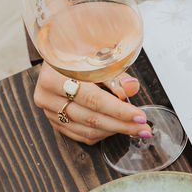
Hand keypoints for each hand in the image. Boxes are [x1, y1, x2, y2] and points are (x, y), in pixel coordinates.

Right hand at [33, 63, 148, 144]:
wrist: (56, 57)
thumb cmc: (78, 56)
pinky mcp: (54, 122)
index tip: (140, 117)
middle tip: (144, 129)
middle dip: (122, 125)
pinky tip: (117, 128)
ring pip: (87, 130)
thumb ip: (115, 75)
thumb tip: (131, 87)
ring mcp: (49, 112)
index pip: (93, 99)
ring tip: (135, 129)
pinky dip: (102, 134)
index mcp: (54, 77)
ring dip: (114, 131)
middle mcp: (47, 97)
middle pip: (91, 118)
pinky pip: (82, 135)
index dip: (119, 110)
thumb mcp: (97, 58)